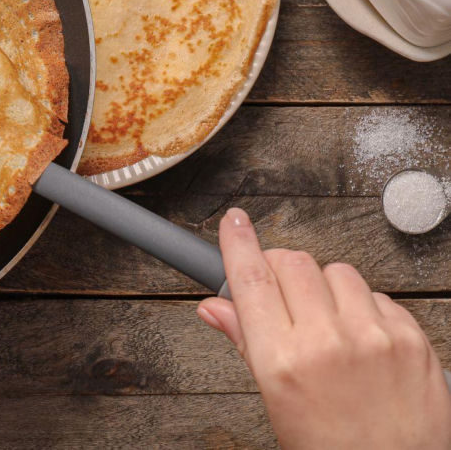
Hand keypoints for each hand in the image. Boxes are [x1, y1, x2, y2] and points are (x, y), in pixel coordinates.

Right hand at [197, 208, 450, 448]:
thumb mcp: (276, 403)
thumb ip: (246, 343)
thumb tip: (215, 308)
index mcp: (283, 361)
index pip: (250, 278)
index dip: (238, 242)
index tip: (234, 222)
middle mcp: (327, 342)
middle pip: (292, 263)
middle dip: (279, 267)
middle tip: (279, 289)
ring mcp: (374, 337)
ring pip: (336, 271)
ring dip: (324, 286)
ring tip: (326, 322)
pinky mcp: (410, 338)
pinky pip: (377, 294)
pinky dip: (363, 307)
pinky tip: (358, 337)